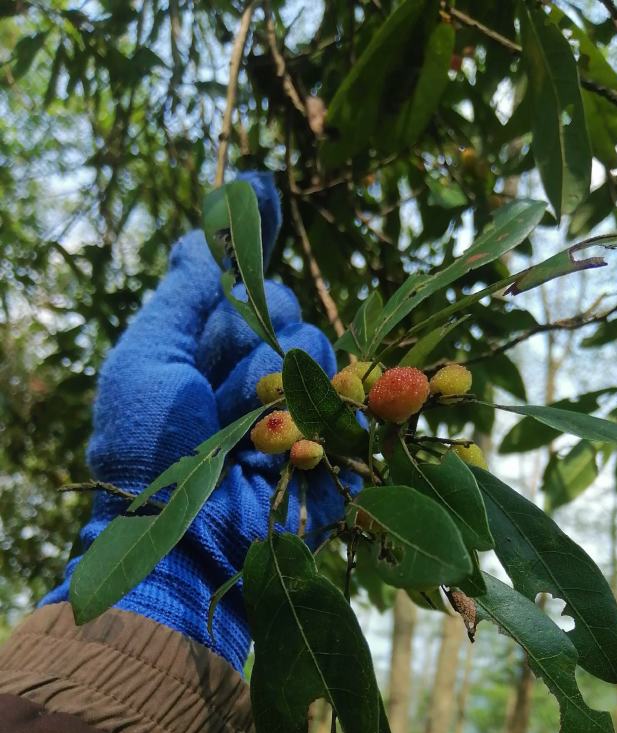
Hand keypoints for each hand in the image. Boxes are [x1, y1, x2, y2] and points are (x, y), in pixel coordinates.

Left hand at [43, 172, 352, 671]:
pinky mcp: (333, 449)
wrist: (183, 542)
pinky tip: (298, 432)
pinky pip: (353, 400)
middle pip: (289, 314)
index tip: (265, 190)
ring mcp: (298, 416)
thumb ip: (182, 297)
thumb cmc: (147, 450)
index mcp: (207, 356)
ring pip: (320, 353)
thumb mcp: (147, 359)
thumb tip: (203, 235)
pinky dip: (335, 406)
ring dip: (286, 381)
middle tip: (230, 386)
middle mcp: (255, 380)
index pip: (244, 289)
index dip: (255, 246)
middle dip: (264, 337)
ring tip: (251, 428)